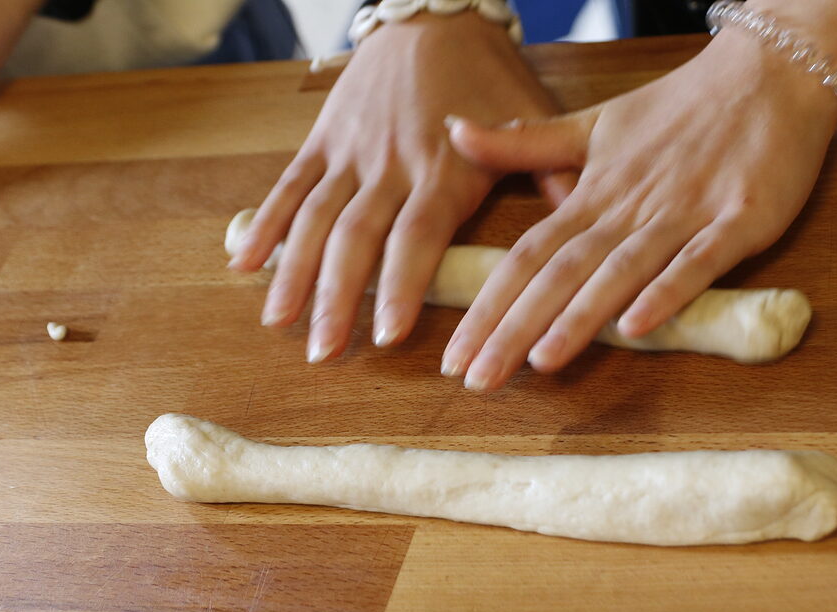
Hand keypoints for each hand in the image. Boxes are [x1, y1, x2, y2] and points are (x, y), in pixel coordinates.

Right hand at [227, 12, 573, 362]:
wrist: (433, 12)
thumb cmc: (490, 74)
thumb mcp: (532, 118)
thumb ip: (553, 174)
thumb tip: (592, 229)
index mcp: (445, 168)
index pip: (418, 236)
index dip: (401, 284)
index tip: (390, 334)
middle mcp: (391, 164)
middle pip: (356, 238)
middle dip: (337, 298)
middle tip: (324, 352)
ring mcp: (352, 152)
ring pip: (314, 217)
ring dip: (294, 273)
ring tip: (279, 322)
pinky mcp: (323, 140)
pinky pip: (288, 185)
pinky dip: (265, 224)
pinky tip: (244, 265)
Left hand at [440, 29, 836, 390]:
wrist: (771, 70)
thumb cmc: (682, 105)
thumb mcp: (595, 122)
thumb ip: (527, 142)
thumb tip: (455, 131)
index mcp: (593, 192)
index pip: (528, 255)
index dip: (489, 305)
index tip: (455, 355)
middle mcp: (629, 206)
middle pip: (561, 272)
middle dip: (515, 327)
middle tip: (477, 379)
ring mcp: (685, 212)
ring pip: (620, 270)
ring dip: (580, 316)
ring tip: (541, 362)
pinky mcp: (739, 218)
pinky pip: (700, 260)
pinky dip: (669, 291)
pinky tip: (639, 326)